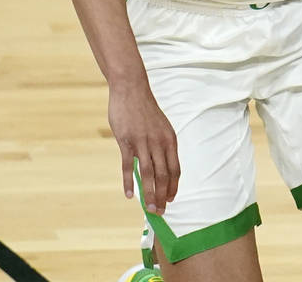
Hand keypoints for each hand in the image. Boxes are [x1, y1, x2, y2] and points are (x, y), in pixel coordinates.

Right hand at [108, 79, 178, 215]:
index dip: (173, 186)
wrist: (132, 90)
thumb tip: (160, 166)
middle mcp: (159, 143)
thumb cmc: (145, 111)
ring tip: (150, 209)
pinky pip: (127, 166)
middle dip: (162, 195)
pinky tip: (130, 195)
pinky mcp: (126, 141)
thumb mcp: (160, 128)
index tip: (171, 199)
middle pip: (163, 175)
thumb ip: (161, 146)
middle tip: (160, 212)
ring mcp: (142, 142)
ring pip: (147, 174)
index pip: (174, 169)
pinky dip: (129, 182)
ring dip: (149, 193)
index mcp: (170, 140)